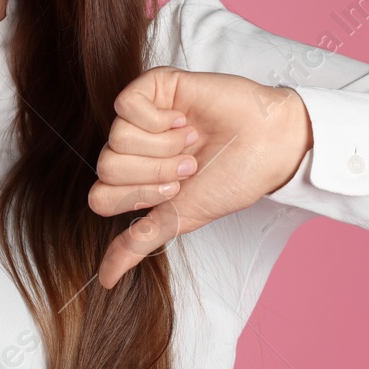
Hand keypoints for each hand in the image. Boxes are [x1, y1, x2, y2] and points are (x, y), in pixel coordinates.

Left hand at [88, 67, 312, 288]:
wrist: (269, 144)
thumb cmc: (231, 178)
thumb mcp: (180, 218)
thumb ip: (138, 243)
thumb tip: (103, 280)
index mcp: (134, 181)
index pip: (100, 197)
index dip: (138, 198)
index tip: (178, 191)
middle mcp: (132, 149)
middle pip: (106, 167)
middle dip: (155, 173)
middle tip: (190, 164)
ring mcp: (139, 117)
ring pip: (116, 138)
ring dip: (164, 146)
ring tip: (193, 141)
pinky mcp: (151, 87)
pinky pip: (125, 105)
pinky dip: (159, 119)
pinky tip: (184, 119)